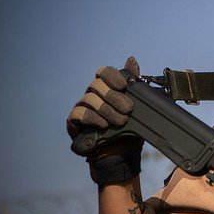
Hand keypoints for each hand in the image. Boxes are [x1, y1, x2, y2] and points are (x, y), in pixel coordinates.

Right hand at [67, 57, 143, 184]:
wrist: (123, 153)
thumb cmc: (131, 128)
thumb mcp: (139, 107)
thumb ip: (136, 85)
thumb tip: (131, 60)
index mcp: (108, 88)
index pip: (104, 72)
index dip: (112, 75)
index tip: (124, 85)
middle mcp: (93, 95)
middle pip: (96, 85)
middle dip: (114, 97)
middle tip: (129, 109)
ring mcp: (82, 107)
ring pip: (89, 98)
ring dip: (107, 109)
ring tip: (120, 121)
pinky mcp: (74, 122)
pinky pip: (79, 113)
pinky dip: (93, 117)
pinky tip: (103, 124)